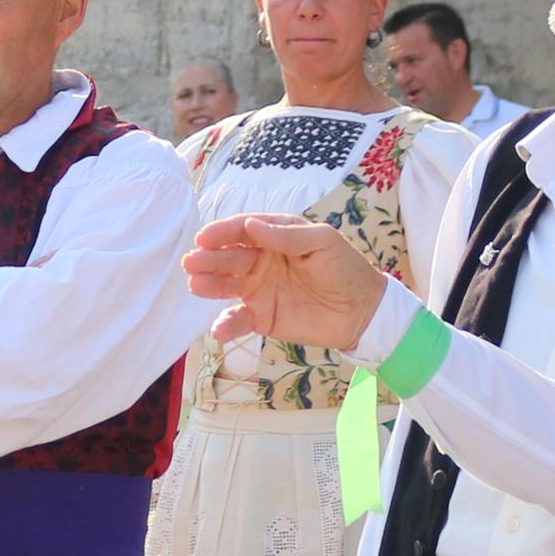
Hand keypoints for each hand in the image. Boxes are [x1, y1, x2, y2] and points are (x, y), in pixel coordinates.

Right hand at [182, 212, 389, 350]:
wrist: (363, 312)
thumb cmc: (345, 269)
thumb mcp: (321, 242)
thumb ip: (286, 235)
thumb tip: (250, 225)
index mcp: (275, 236)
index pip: (243, 230)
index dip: (223, 233)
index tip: (205, 238)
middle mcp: (261, 261)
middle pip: (229, 257)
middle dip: (209, 259)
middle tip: (192, 262)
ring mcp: (259, 289)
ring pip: (227, 285)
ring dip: (209, 285)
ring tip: (195, 285)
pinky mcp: (261, 317)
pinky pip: (238, 320)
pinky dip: (226, 325)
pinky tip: (218, 330)